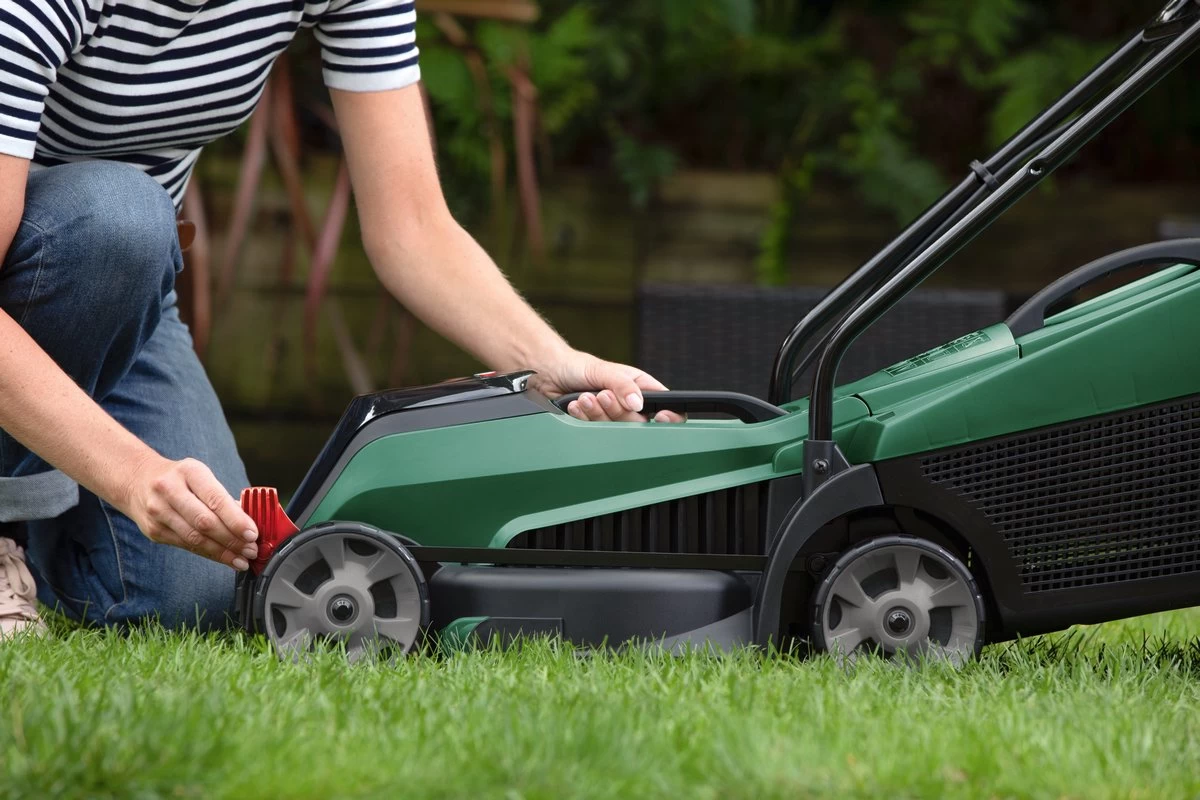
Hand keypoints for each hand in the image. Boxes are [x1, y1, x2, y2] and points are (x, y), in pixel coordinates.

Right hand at [124, 455, 259, 570]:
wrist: (137, 480)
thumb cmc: (180, 479)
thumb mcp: (201, 476)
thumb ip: (224, 498)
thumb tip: (250, 523)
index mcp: (189, 472)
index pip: (216, 499)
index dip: (236, 520)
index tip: (253, 534)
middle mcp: (170, 490)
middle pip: (204, 522)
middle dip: (232, 540)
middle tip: (251, 550)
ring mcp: (159, 512)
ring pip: (195, 538)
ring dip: (222, 552)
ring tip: (242, 560)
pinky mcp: (154, 531)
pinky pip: (186, 546)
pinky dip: (209, 554)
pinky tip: (225, 559)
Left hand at [529, 350, 685, 422]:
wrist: (548, 374)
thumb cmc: (577, 366)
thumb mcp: (603, 370)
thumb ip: (622, 385)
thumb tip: (638, 402)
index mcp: (639, 387)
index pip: (665, 404)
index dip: (669, 415)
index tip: (659, 416)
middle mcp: (628, 404)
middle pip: (638, 422)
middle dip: (617, 411)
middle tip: (602, 396)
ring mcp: (612, 417)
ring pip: (616, 429)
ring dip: (597, 414)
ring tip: (584, 398)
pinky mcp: (594, 426)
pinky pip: (595, 432)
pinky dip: (584, 419)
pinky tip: (576, 405)